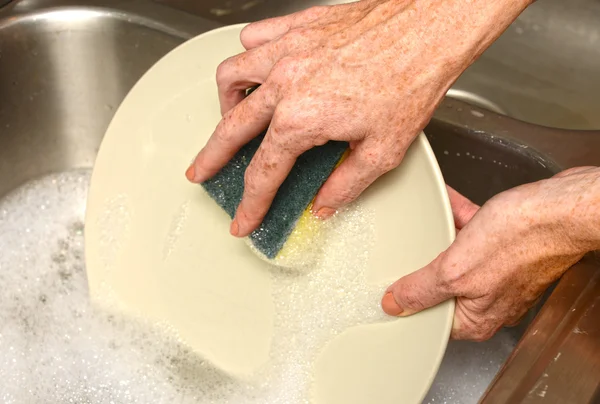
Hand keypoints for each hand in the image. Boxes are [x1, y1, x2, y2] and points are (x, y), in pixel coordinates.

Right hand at [186, 0, 532, 236]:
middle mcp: (284, 83)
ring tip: (227, 118)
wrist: (429, 27)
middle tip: (201, 172)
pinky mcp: (297, 27)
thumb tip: (324, 204)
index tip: (244, 219)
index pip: (263, 173)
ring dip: (224, 103)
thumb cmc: (412, 80)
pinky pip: (255, 39)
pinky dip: (249, 58)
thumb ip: (346, 184)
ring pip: (231, 76)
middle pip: (230, 128)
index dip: (251, 204)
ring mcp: (287, 50)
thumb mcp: (383, 151)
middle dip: (211, 157)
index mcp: (301, 119)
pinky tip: (257, 70)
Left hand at [382, 166, 599, 340]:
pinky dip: (459, 219)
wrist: (564, 208)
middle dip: (425, 261)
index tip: (390, 286)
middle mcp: (489, 300)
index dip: (409, 301)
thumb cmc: (523, 240)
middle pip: (441, 285)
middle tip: (406, 248)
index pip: (430, 317)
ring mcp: (499, 273)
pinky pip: (474, 234)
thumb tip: (395, 304)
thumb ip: (422, 289)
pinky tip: (447, 202)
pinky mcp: (507, 247)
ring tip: (427, 220)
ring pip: (458, 256)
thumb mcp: (456, 270)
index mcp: (476, 317)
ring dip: (441, 234)